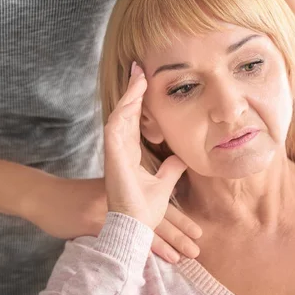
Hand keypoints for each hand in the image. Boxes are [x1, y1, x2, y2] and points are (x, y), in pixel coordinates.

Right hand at [27, 176, 201, 261]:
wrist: (46, 197)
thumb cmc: (72, 197)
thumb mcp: (99, 192)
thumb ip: (120, 199)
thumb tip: (137, 212)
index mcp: (126, 191)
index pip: (156, 205)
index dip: (177, 219)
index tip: (196, 231)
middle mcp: (122, 199)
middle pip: (156, 217)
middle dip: (178, 233)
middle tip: (197, 247)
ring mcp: (109, 211)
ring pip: (143, 229)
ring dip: (165, 244)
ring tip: (184, 257)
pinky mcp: (96, 222)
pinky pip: (121, 237)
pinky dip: (139, 249)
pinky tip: (152, 259)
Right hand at [104, 62, 187, 229]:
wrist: (135, 227)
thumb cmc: (144, 210)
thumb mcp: (163, 184)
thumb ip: (170, 170)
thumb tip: (182, 159)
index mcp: (130, 154)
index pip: (134, 120)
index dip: (138, 101)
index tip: (145, 81)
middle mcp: (121, 150)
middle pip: (125, 113)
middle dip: (132, 90)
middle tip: (138, 68)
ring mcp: (115, 152)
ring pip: (120, 115)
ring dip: (128, 96)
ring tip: (138, 76)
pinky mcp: (112, 156)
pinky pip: (115, 128)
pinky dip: (123, 112)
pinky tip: (131, 98)